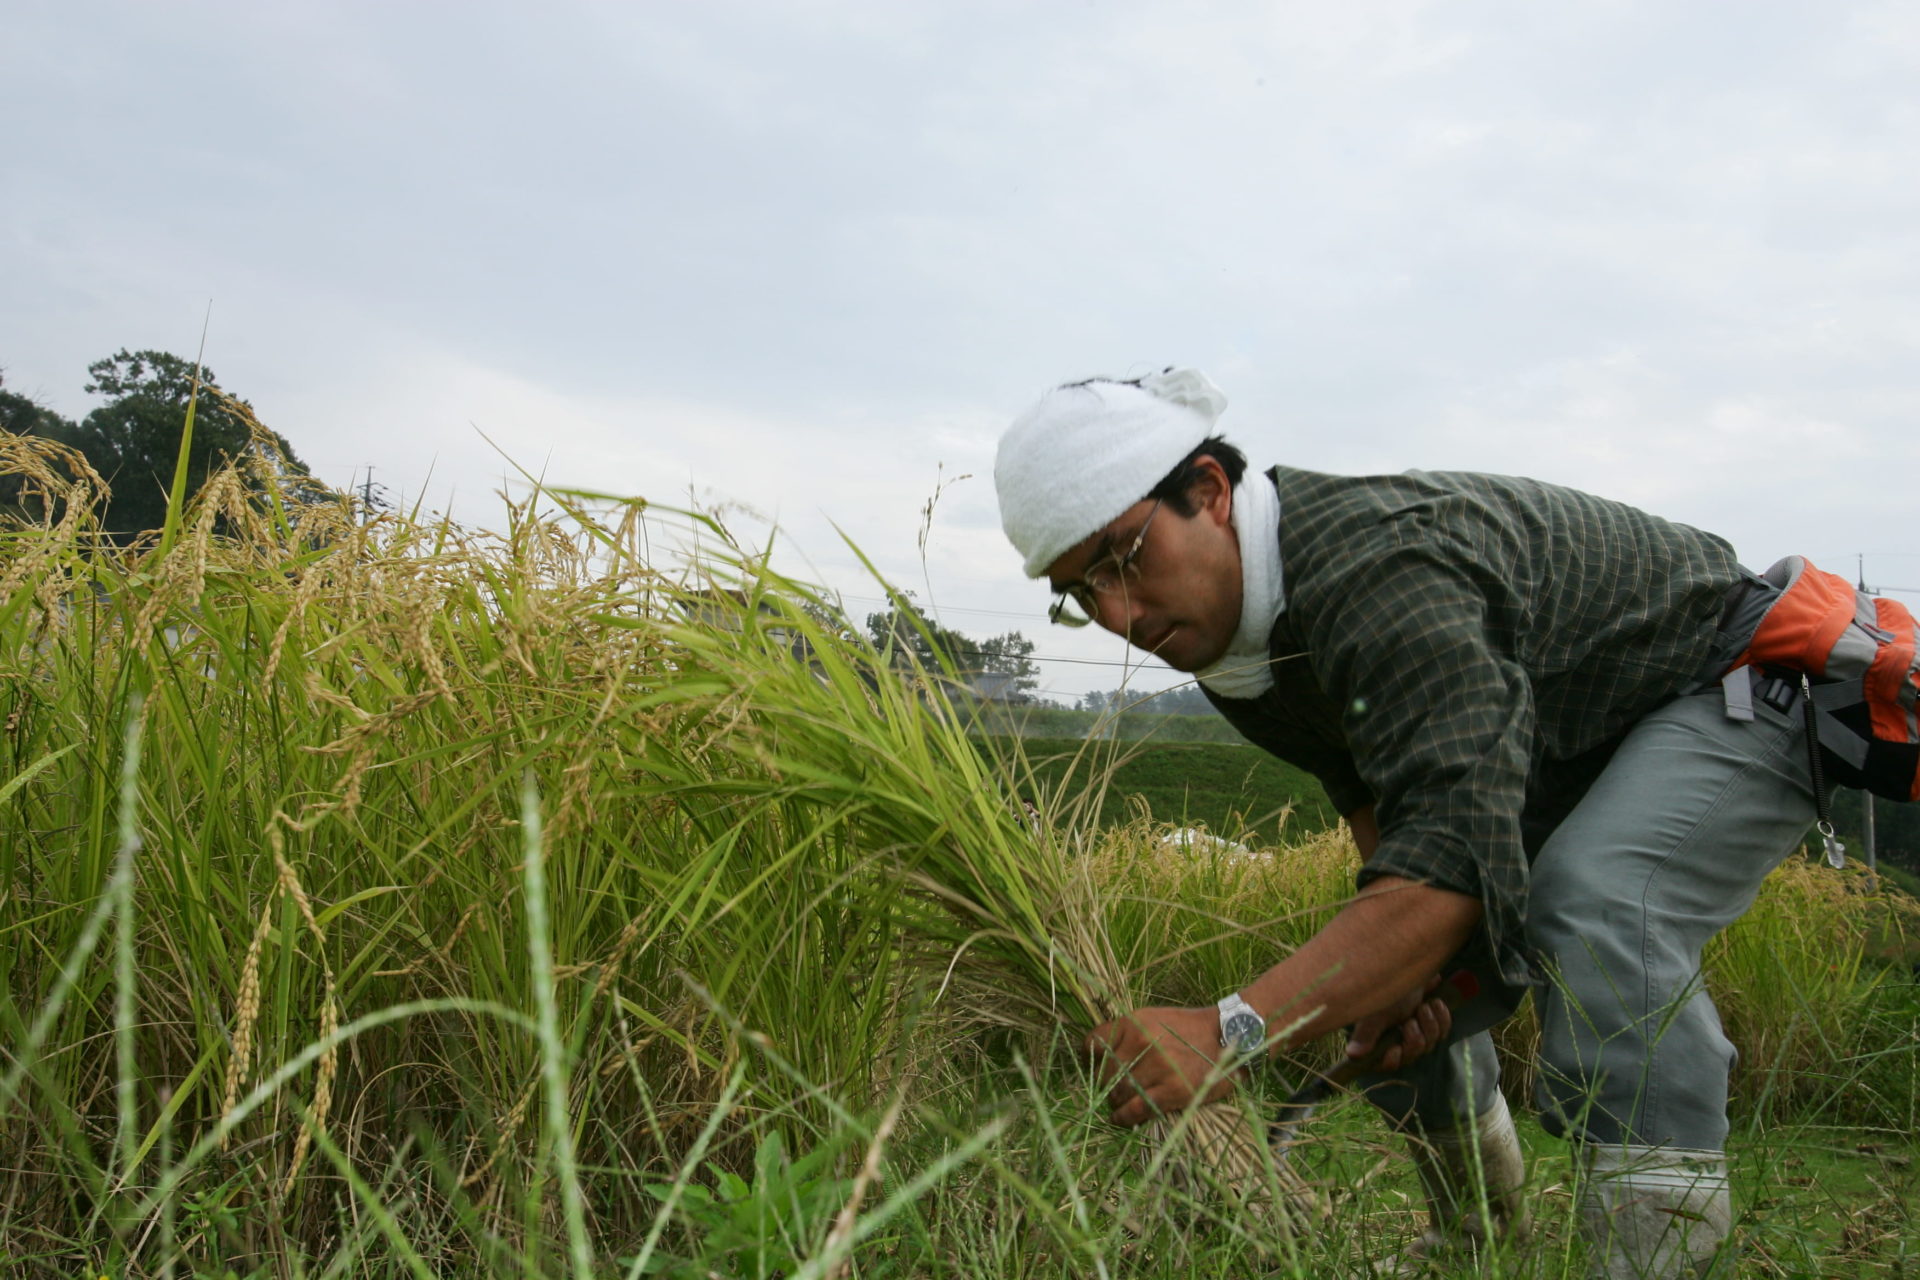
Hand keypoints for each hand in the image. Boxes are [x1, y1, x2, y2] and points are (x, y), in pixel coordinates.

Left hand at [1085, 1005, 1240, 1127]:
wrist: (1226, 1035)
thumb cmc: (1186, 1029)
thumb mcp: (1151, 1018)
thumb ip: (1126, 1032)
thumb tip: (1096, 1055)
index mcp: (1135, 1022)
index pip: (1094, 1043)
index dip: (1090, 1059)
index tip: (1094, 1067)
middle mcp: (1143, 1042)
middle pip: (1105, 1073)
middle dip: (1105, 1085)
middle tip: (1111, 1092)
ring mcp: (1158, 1066)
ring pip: (1119, 1092)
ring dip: (1115, 1103)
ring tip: (1117, 1107)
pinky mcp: (1172, 1090)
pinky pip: (1136, 1109)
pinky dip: (1123, 1117)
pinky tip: (1120, 1119)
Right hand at [1345, 973, 1451, 1072]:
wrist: (1410, 964)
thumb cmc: (1387, 984)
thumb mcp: (1376, 1010)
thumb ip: (1366, 1034)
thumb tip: (1352, 1055)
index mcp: (1381, 1039)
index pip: (1387, 1063)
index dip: (1392, 1059)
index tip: (1395, 1047)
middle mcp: (1399, 1039)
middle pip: (1412, 1054)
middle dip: (1414, 1037)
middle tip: (1410, 1020)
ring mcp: (1418, 1033)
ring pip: (1430, 1044)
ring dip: (1429, 1024)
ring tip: (1424, 1005)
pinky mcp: (1433, 1024)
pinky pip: (1443, 1032)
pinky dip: (1442, 1017)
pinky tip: (1436, 1002)